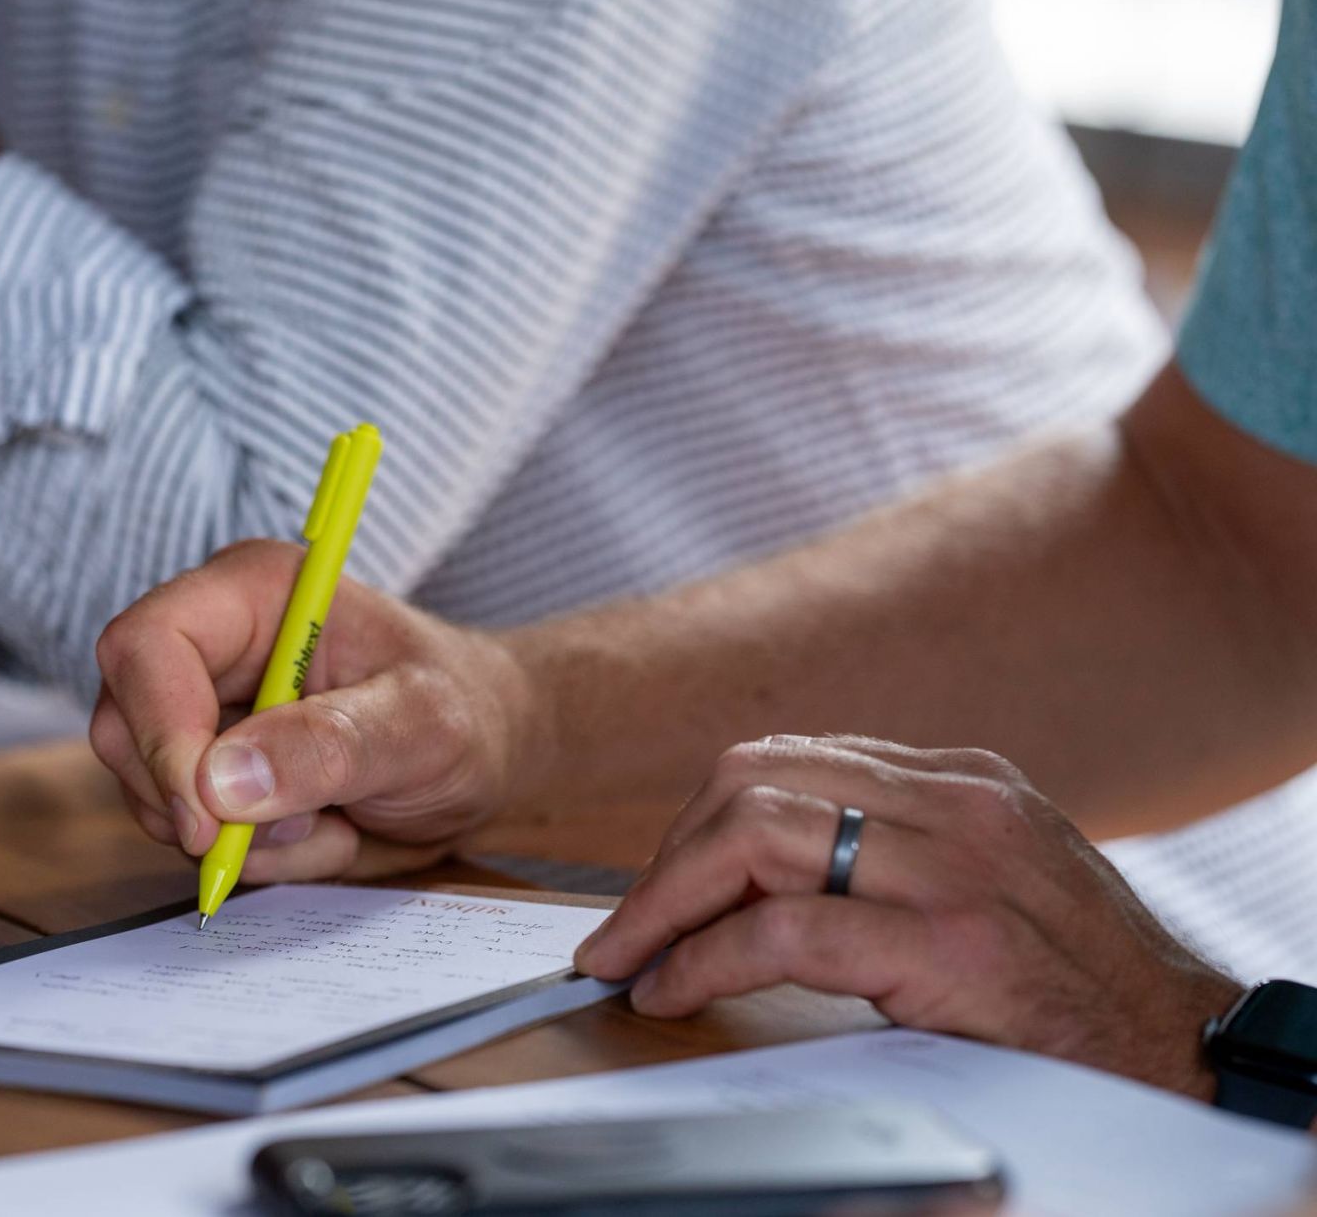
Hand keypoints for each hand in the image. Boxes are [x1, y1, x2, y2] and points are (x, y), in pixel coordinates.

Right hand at [90, 540, 536, 879]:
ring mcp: (204, 710)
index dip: (160, 733)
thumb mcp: (423, 726)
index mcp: (253, 592)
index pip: (147, 646)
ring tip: (334, 819)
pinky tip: (323, 829)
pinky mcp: (210, 771)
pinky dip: (256, 857)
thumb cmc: (466, 714)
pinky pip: (189, 835)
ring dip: (243, 839)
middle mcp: (212, 643)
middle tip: (298, 829)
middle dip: (199, 803)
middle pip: (126, 726)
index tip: (207, 818)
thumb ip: (331, 746)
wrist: (487, 758)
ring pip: (150, 794)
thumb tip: (222, 784)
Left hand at [574, 735, 1242, 1098]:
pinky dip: (702, 960)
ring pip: (753, 835)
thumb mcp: (991, 884)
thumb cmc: (1079, 986)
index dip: (701, 822)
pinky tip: (673, 990)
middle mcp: (955, 803)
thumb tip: (761, 873)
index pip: (788, 762)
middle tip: (627, 929)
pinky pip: (781, 929)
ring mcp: (955, 867)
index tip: (660, 882)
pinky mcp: (951, 944)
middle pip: (753, 782)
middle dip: (668, 856)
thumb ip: (895, 856)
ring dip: (664, 903)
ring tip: (630, 959)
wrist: (1189, 1053)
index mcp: (960, 781)